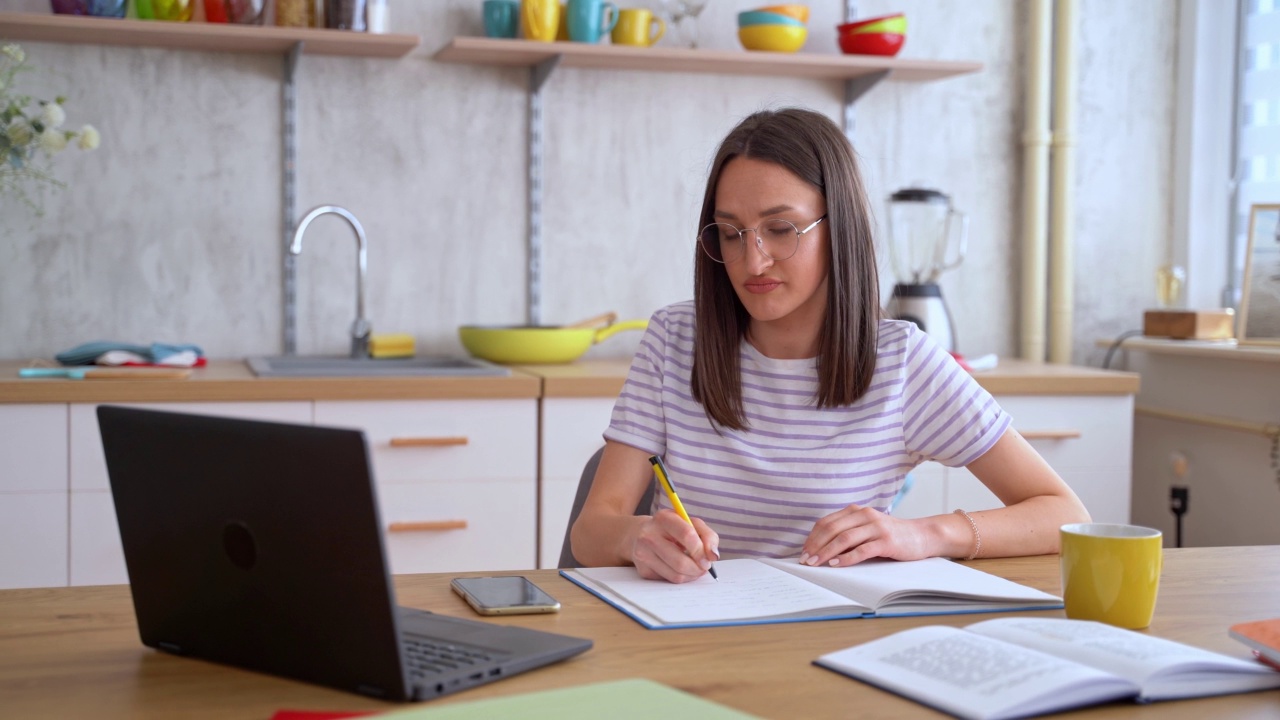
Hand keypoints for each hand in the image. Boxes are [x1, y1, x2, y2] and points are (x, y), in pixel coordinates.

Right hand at [630, 509, 719, 582]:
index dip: (701, 550)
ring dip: (691, 575)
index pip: (687, 535)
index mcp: (664, 518)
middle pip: (680, 561)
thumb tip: (713, 556)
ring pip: (676, 575)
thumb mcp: (691, 524)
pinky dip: (681, 578)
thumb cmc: (672, 529)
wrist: (640, 534)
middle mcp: (649, 535)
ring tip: (695, 568)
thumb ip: (707, 536)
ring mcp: (643, 553)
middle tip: (704, 567)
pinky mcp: (643, 570)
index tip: (708, 559)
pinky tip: (681, 569)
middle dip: (698, 568)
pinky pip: (669, 580)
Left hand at [801, 504, 931, 567]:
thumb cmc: (889, 536)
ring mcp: (876, 527)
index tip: (803, 551)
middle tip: (805, 560)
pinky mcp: (887, 540)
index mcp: (856, 511)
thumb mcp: (866, 529)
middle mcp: (865, 515)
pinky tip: (836, 564)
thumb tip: (820, 549)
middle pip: (832, 529)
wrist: (921, 535)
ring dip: (826, 552)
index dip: (812, 537)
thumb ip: (848, 533)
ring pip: (844, 538)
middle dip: (816, 545)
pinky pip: (862, 549)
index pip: (827, 522)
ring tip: (815, 563)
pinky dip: (846, 558)